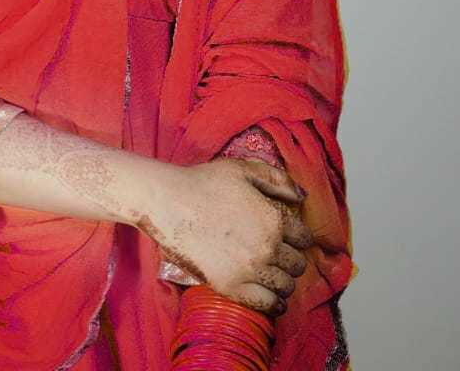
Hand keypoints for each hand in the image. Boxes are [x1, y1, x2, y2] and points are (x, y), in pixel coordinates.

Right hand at [137, 157, 314, 315]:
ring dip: (284, 281)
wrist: (170, 203)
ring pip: (285, 286)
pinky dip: (274, 304)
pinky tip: (272, 298)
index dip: (299, 237)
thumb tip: (302, 197)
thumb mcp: (243, 170)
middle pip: (297, 265)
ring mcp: (250, 271)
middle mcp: (268, 248)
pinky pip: (266, 305)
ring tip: (275, 275)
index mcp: (274, 219)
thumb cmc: (204, 182)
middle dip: (292, 259)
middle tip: (281, 256)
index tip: (292, 238)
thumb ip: (278, 180)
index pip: (304, 238)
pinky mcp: (232, 287)